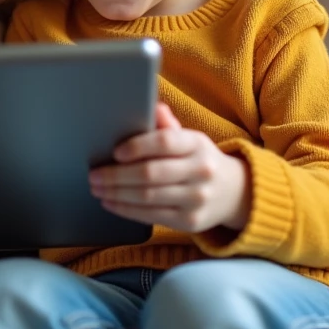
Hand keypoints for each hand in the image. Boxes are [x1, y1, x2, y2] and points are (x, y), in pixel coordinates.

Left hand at [89, 103, 251, 233]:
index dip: (137, 146)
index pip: (164, 142)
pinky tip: (111, 202)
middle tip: (94, 174)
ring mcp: (197, 199)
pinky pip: (151, 216)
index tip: (115, 152)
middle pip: (150, 174)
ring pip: (148, 197)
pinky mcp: (190, 222)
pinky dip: (126, 210)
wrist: (235, 192)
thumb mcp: (189, 138)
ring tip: (97, 188)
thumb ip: (167, 125)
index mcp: (197, 144)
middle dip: (116, 175)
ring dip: (116, 193)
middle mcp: (200, 171)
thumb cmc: (198, 160)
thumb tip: (152, 106)